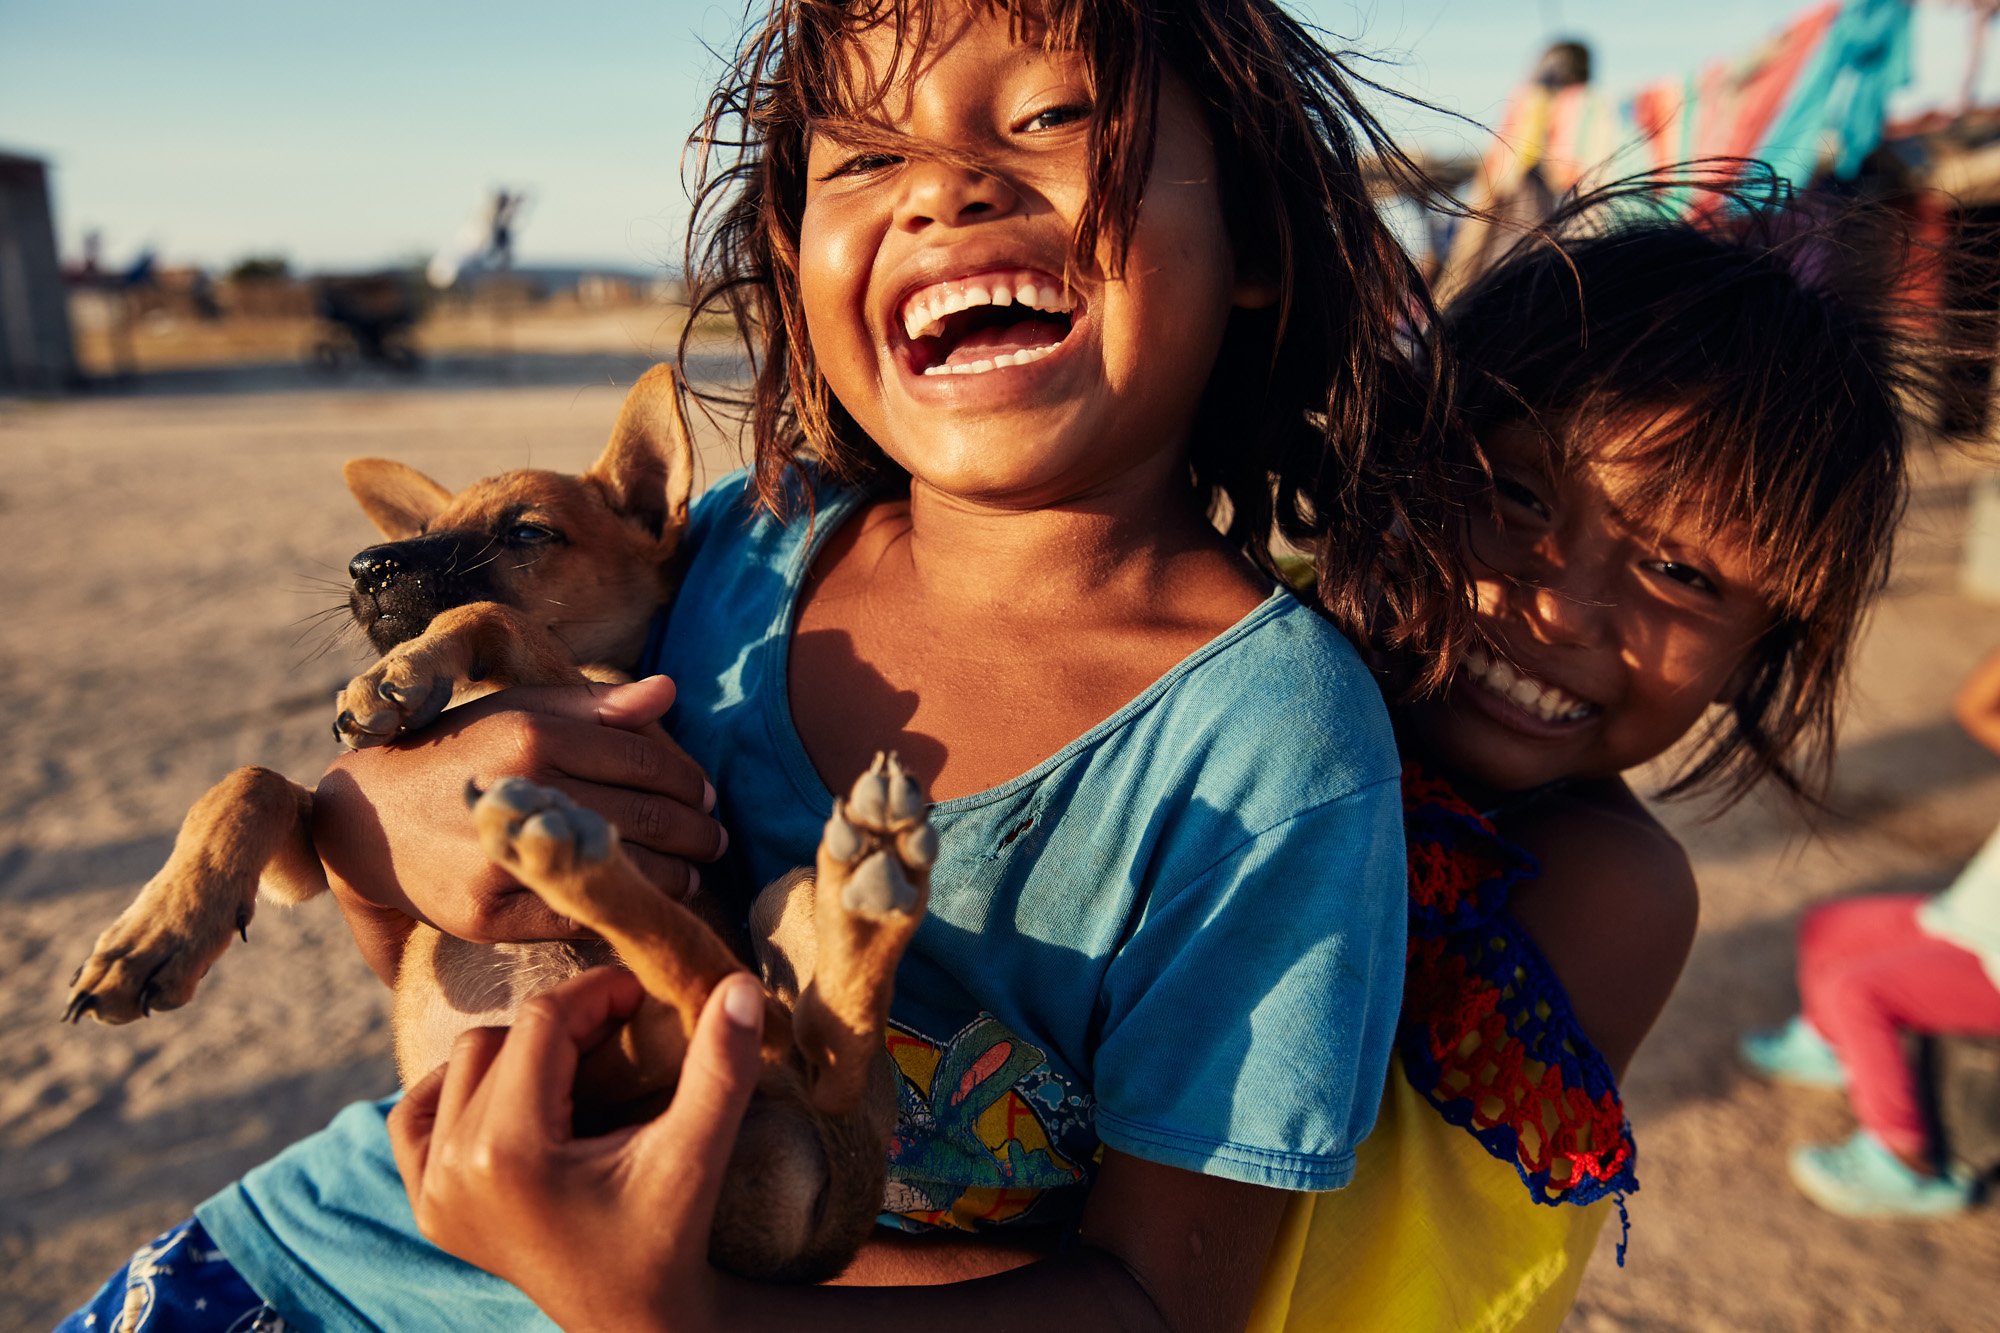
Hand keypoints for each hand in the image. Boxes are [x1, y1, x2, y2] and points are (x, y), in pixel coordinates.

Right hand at [315, 676, 728, 961]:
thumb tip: (669, 693)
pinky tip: (641, 902)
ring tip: (692, 872)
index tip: (708, 797)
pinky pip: (577, 917)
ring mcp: (503, 854)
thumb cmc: (457, 754)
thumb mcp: (516, 711)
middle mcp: (521, 788)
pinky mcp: (488, 913)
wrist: (365, 821)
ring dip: (674, 876)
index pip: (646, 759)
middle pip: (646, 815)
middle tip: (715, 839)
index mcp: (534, 733)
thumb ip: (594, 705)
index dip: (689, 781)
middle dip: (696, 831)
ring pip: (624, 870)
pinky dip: (618, 909)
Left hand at [388, 968, 765, 1332]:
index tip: (642, 994)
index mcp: (511, 1152)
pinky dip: (454, 1091)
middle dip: (566, 1022)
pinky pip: (413, 1115)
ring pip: (461, 1065)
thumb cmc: (669, 1237)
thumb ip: (722, 1067)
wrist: (635, 1321)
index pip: (543, 1022)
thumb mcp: (696, 1154)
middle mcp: (454, 1169)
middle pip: (503, 1039)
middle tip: (620, 1028)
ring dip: (516, 1052)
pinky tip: (508, 1096)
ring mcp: (431, 1192)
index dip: (596, 994)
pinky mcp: (426, 1206)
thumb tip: (739, 984)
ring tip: (575, 1062)